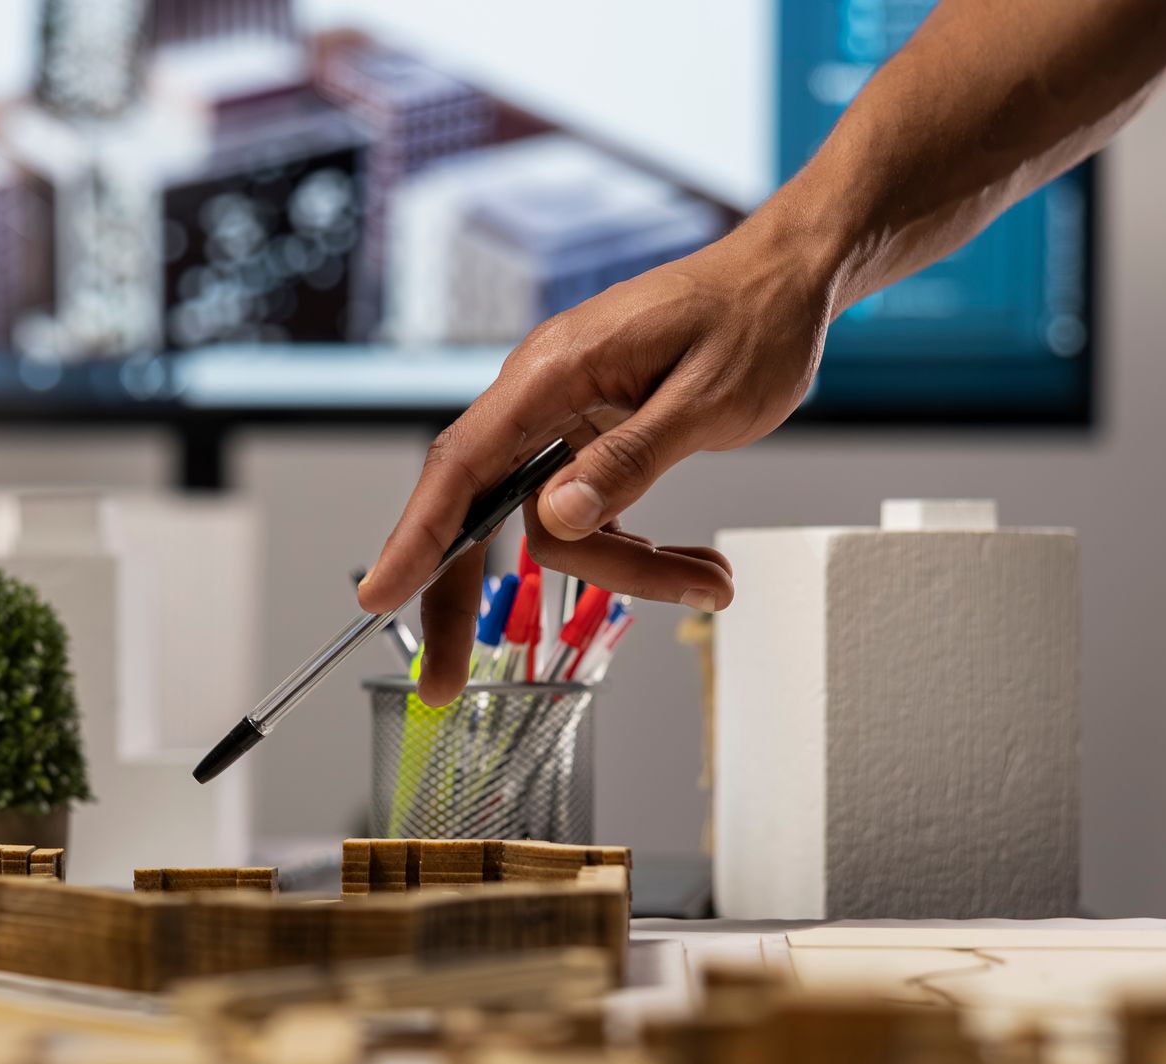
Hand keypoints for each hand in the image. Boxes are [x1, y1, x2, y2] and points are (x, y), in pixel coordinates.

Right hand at [357, 216, 837, 704]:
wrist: (786, 280)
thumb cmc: (754, 320)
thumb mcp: (706, 400)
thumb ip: (629, 461)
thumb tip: (558, 519)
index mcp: (555, 370)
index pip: (463, 462)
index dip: (415, 535)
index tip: (379, 594)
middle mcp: (543, 394)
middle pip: (478, 508)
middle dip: (466, 597)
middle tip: (446, 682)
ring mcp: (564, 418)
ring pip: (552, 527)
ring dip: (624, 571)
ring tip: (710, 583)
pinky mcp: (591, 438)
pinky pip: (587, 513)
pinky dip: (635, 551)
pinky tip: (692, 565)